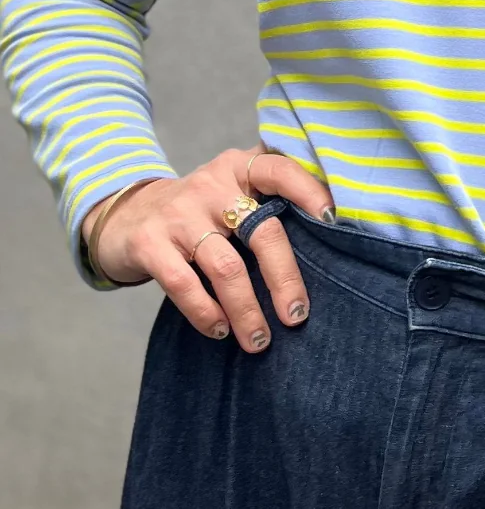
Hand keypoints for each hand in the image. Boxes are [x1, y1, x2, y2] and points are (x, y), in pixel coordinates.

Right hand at [80, 147, 334, 353]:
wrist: (126, 215)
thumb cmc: (200, 210)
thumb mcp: (232, 191)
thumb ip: (268, 203)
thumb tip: (326, 246)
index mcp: (239, 168)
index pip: (280, 169)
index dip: (308, 191)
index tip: (333, 221)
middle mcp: (212, 184)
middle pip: (261, 231)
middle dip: (284, 279)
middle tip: (297, 316)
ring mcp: (179, 213)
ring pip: (225, 267)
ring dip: (247, 310)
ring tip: (259, 341)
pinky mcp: (149, 242)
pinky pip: (184, 284)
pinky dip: (206, 313)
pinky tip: (220, 331)